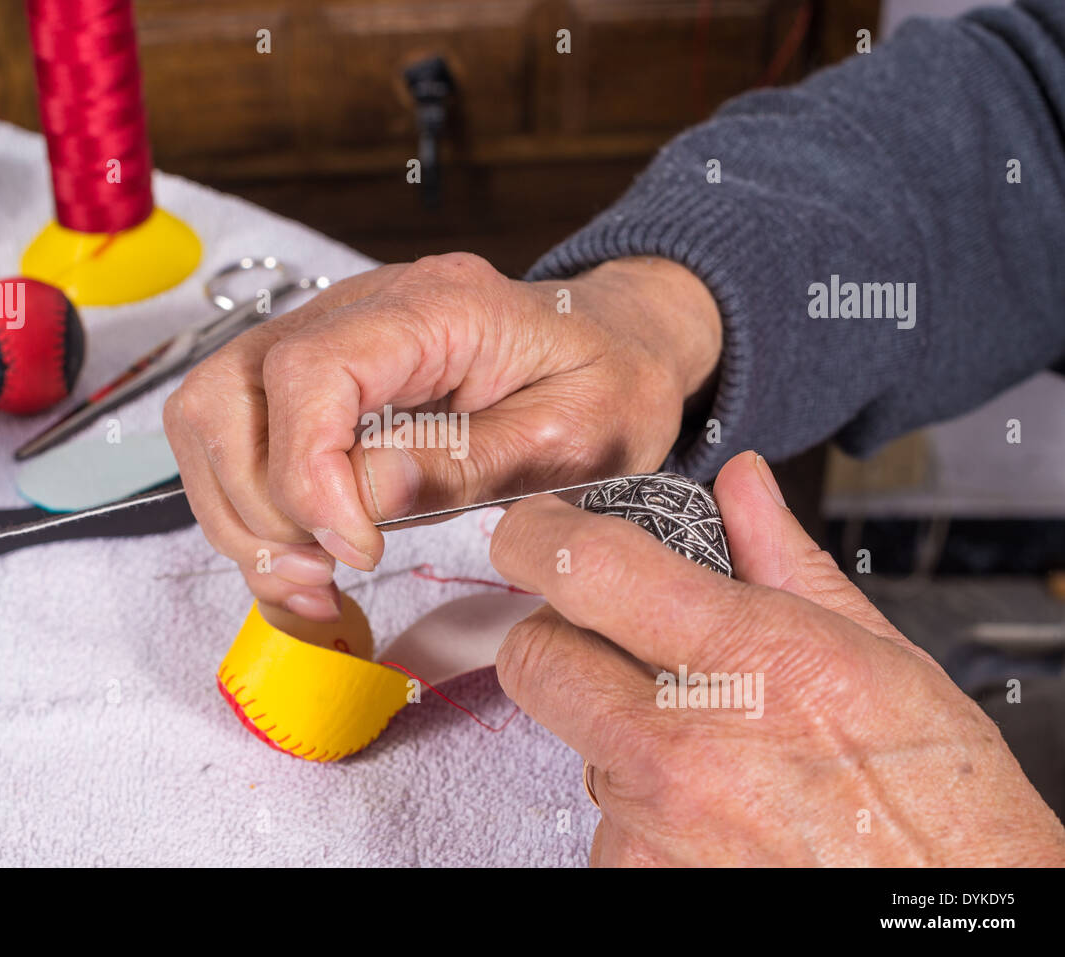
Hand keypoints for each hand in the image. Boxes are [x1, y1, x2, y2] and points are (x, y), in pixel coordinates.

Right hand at [163, 252, 721, 620]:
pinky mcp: (314, 377)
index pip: (308, 372)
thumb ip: (464, 465)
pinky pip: (236, 439)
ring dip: (241, 515)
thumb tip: (360, 501)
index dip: (307, 476)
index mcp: (435, 307)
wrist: (614, 346)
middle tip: (326, 572)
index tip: (356, 549)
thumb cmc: (606, 385)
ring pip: (209, 417)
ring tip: (314, 577)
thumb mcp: (573, 438)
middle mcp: (358, 309)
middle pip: (226, 393)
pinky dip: (250, 513)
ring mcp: (325, 337)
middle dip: (258, 507)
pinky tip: (307, 562)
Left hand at [490, 450, 1064, 865]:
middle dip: (562, 636)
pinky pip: (599, 812)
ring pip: (574, 736)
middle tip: (615, 640)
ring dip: (613, 726)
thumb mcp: (880, 657)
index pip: (589, 568)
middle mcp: (683, 743)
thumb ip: (785, 563)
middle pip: (536, 655)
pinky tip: (706, 805)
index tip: (535, 531)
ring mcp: (650, 821)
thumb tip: (740, 489)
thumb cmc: (937, 803)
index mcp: (750, 660)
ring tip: (704, 742)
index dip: (541, 536)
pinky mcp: (633, 875)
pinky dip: (637, 803)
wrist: (939, 920)